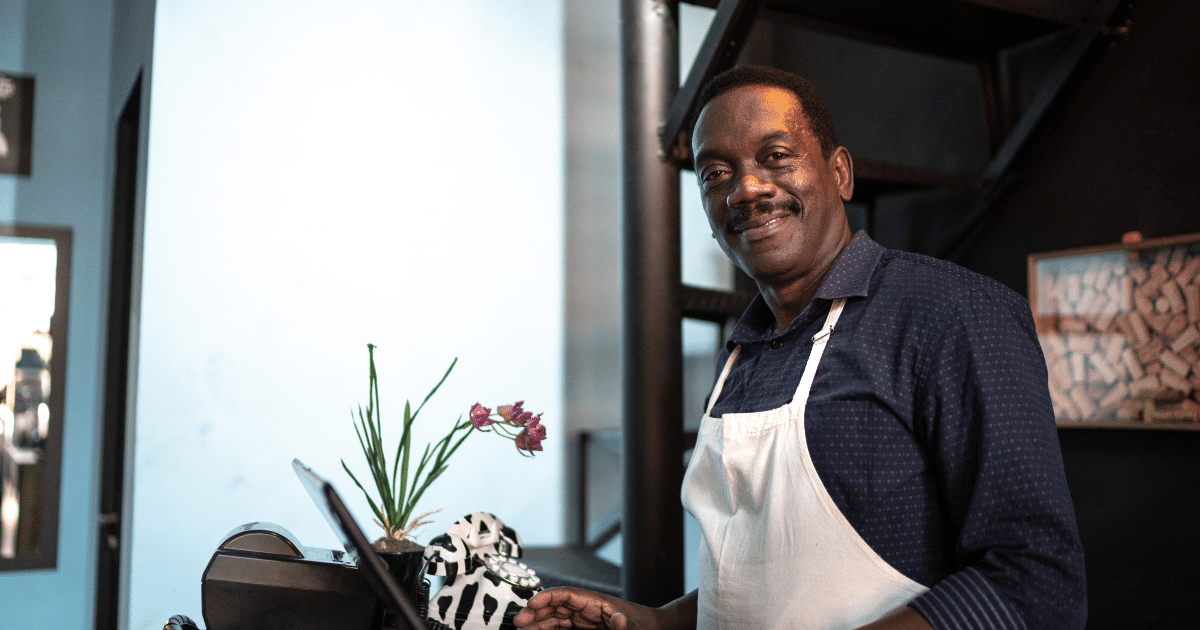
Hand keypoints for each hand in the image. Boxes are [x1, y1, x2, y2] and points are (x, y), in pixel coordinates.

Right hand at [512, 587, 652, 629]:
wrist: (654, 629)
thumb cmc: (646, 625)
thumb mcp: (637, 627)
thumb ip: (625, 626)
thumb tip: (619, 620)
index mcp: (598, 602)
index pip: (568, 594)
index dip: (548, 597)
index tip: (532, 604)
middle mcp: (587, 609)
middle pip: (556, 606)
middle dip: (536, 612)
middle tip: (520, 623)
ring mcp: (584, 619)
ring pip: (555, 618)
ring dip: (538, 623)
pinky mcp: (584, 629)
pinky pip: (561, 628)